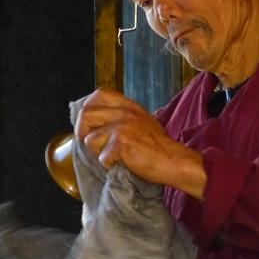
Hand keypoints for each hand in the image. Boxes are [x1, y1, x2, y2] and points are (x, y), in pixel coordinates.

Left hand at [75, 88, 206, 198]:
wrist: (174, 161)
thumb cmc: (158, 147)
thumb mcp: (141, 122)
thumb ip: (121, 117)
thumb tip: (96, 124)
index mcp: (129, 106)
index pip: (99, 94)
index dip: (88, 109)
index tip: (90, 125)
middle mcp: (124, 112)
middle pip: (86, 115)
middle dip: (84, 133)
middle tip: (95, 145)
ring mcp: (122, 126)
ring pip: (90, 139)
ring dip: (97, 152)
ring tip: (113, 155)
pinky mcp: (121, 143)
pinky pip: (102, 157)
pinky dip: (109, 164)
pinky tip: (123, 162)